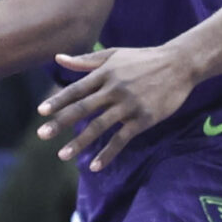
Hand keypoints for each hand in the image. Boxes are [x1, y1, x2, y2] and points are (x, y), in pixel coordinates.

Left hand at [37, 44, 199, 172]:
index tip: (41, 112)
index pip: (76, 89)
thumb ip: (85, 60)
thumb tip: (57, 58)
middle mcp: (114, 89)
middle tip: (42, 135)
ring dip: (80, 142)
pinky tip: (95, 167)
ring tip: (62, 155)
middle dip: (61, 122)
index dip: (58, 101)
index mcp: (105, 74)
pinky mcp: (143, 119)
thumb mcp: (114, 54)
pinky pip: (122, 139)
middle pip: (83, 108)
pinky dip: (108, 154)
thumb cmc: (144, 58)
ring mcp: (129, 105)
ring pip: (99, 126)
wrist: (179, 65)